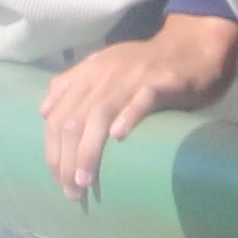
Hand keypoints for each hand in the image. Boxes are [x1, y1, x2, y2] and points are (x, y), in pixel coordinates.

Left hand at [41, 7, 237, 198]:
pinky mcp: (162, 80)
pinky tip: (119, 138)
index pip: (57, 116)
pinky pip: (142, 99)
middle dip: (66, 160)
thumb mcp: (103, 66)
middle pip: (73, 120)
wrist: (192, 45)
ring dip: (88, 151)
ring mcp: (132, 76)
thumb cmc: (146, 64)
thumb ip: (74, 85)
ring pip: (100, 113)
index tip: (59, 181)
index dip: (53, 151)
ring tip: (85, 181)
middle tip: (71, 192)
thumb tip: (45, 112)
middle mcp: (104, 74)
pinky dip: (128, 116)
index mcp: (88, 73)